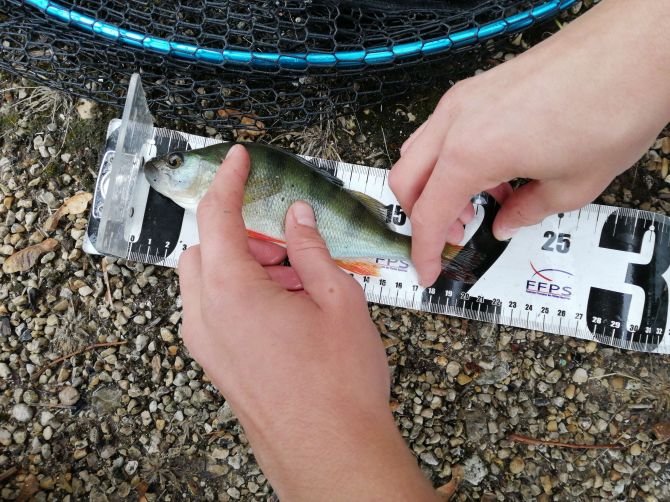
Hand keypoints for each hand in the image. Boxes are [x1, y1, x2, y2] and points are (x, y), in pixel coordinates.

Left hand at [178, 144, 439, 501]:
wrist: (332, 454)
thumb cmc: (338, 385)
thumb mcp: (338, 300)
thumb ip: (312, 248)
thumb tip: (297, 217)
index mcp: (231, 292)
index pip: (217, 215)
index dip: (228, 180)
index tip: (238, 159)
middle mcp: (205, 317)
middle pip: (206, 248)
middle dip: (243, 234)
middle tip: (288, 241)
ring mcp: (206, 344)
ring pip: (208, 279)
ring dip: (245, 265)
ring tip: (298, 280)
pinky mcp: (215, 363)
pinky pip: (214, 309)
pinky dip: (241, 292)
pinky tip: (287, 307)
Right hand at [390, 0, 669, 285]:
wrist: (631, 51)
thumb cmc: (610, 106)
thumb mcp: (571, 186)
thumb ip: (525, 212)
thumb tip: (505, 222)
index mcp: (470, 154)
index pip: (427, 214)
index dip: (424, 250)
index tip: (427, 269)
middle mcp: (456, 122)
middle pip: (405, 180)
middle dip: (420, 215)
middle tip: (453, 235)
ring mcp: (464, 99)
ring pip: (419, 152)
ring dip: (434, 185)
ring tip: (477, 202)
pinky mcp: (478, 87)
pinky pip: (444, 130)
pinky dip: (450, 158)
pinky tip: (491, 168)